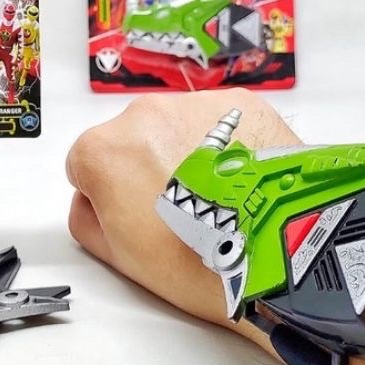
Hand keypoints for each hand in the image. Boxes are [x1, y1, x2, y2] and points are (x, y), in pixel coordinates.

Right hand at [66, 89, 299, 352]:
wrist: (279, 249)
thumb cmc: (201, 261)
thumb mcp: (121, 258)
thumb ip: (87, 220)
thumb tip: (89, 199)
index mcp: (103, 151)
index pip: (85, 165)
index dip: (108, 195)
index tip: (135, 216)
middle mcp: (142, 115)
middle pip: (130, 140)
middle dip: (145, 168)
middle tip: (180, 210)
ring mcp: (192, 103)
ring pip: (173, 127)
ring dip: (184, 152)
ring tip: (216, 198)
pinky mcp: (238, 103)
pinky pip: (216, 120)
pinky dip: (222, 143)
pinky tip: (239, 180)